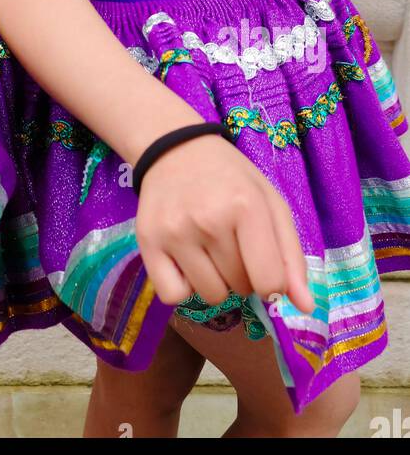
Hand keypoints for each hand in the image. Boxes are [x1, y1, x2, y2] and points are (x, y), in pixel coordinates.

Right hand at [135, 133, 315, 317]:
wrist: (174, 148)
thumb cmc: (231, 177)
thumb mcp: (270, 203)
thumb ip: (291, 255)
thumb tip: (306, 307)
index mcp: (246, 206)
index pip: (269, 282)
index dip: (272, 282)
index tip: (262, 262)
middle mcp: (209, 221)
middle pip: (240, 288)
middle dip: (243, 274)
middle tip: (231, 242)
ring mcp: (175, 233)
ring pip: (210, 296)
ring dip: (216, 282)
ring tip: (209, 250)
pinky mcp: (147, 242)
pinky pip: (172, 296)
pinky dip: (183, 287)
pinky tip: (185, 261)